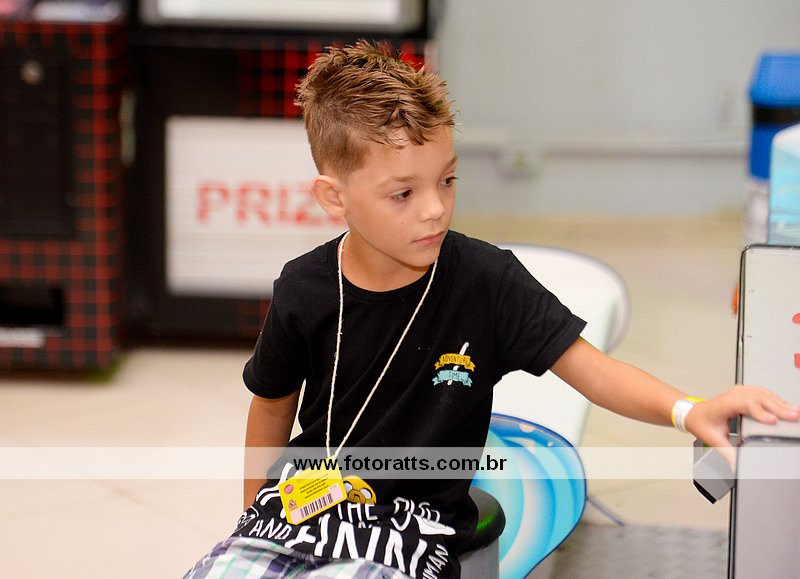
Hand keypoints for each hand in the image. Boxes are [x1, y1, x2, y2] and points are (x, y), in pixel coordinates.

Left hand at [685, 385, 799, 465]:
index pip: (746, 404)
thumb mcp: (713, 439)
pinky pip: (762, 392)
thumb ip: (726, 453)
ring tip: (795, 412)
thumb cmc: (701, 422)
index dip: (761, 412)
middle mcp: (733, 395)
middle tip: (794, 416)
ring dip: (780, 403)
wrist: (693, 413)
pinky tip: (785, 406)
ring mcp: (739, 391)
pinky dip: (776, 399)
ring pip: (763, 394)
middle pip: (759, 398)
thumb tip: (736, 466)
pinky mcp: (744, 392)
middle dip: (779, 408)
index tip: (773, 421)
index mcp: (724, 404)